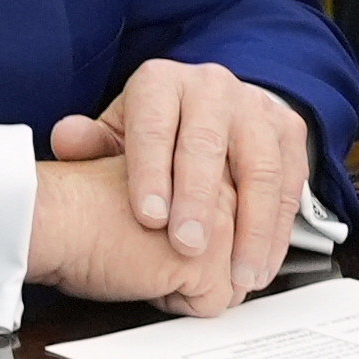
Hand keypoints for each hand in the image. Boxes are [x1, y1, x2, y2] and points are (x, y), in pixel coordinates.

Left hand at [26, 56, 315, 315]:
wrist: (212, 108)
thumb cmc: (158, 132)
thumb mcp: (119, 134)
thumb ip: (92, 145)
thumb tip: (67, 141)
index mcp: (162, 83)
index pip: (154, 124)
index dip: (151, 172)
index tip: (148, 218)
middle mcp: (212, 87)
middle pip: (208, 144)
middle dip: (199, 200)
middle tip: (188, 247)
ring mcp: (256, 108)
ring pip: (260, 168)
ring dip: (251, 226)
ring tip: (237, 274)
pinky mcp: (289, 132)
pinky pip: (291, 185)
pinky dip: (278, 231)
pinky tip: (262, 265)